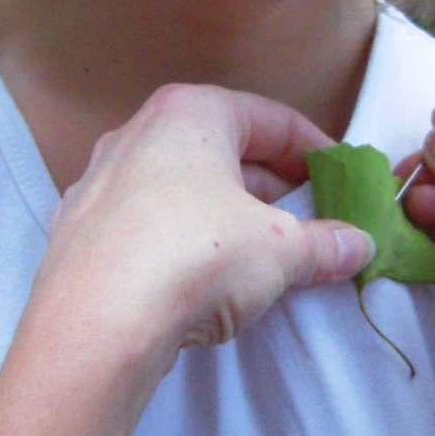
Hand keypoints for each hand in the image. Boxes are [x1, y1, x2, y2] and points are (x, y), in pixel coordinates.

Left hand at [33, 84, 374, 376]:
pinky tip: (202, 281)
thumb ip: (323, 244)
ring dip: (225, 218)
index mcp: (189, 113)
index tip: (341, 180)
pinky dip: (180, 244)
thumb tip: (357, 246)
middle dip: (271, 189)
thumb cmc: (193, 257)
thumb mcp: (279, 250)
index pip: (270, 119)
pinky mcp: (77, 234)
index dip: (314, 151)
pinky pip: (145, 227)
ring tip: (262, 258)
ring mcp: (98, 183)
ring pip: (180, 190)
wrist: (96, 323)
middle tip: (311, 225)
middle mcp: (136, 134)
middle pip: (223, 152)